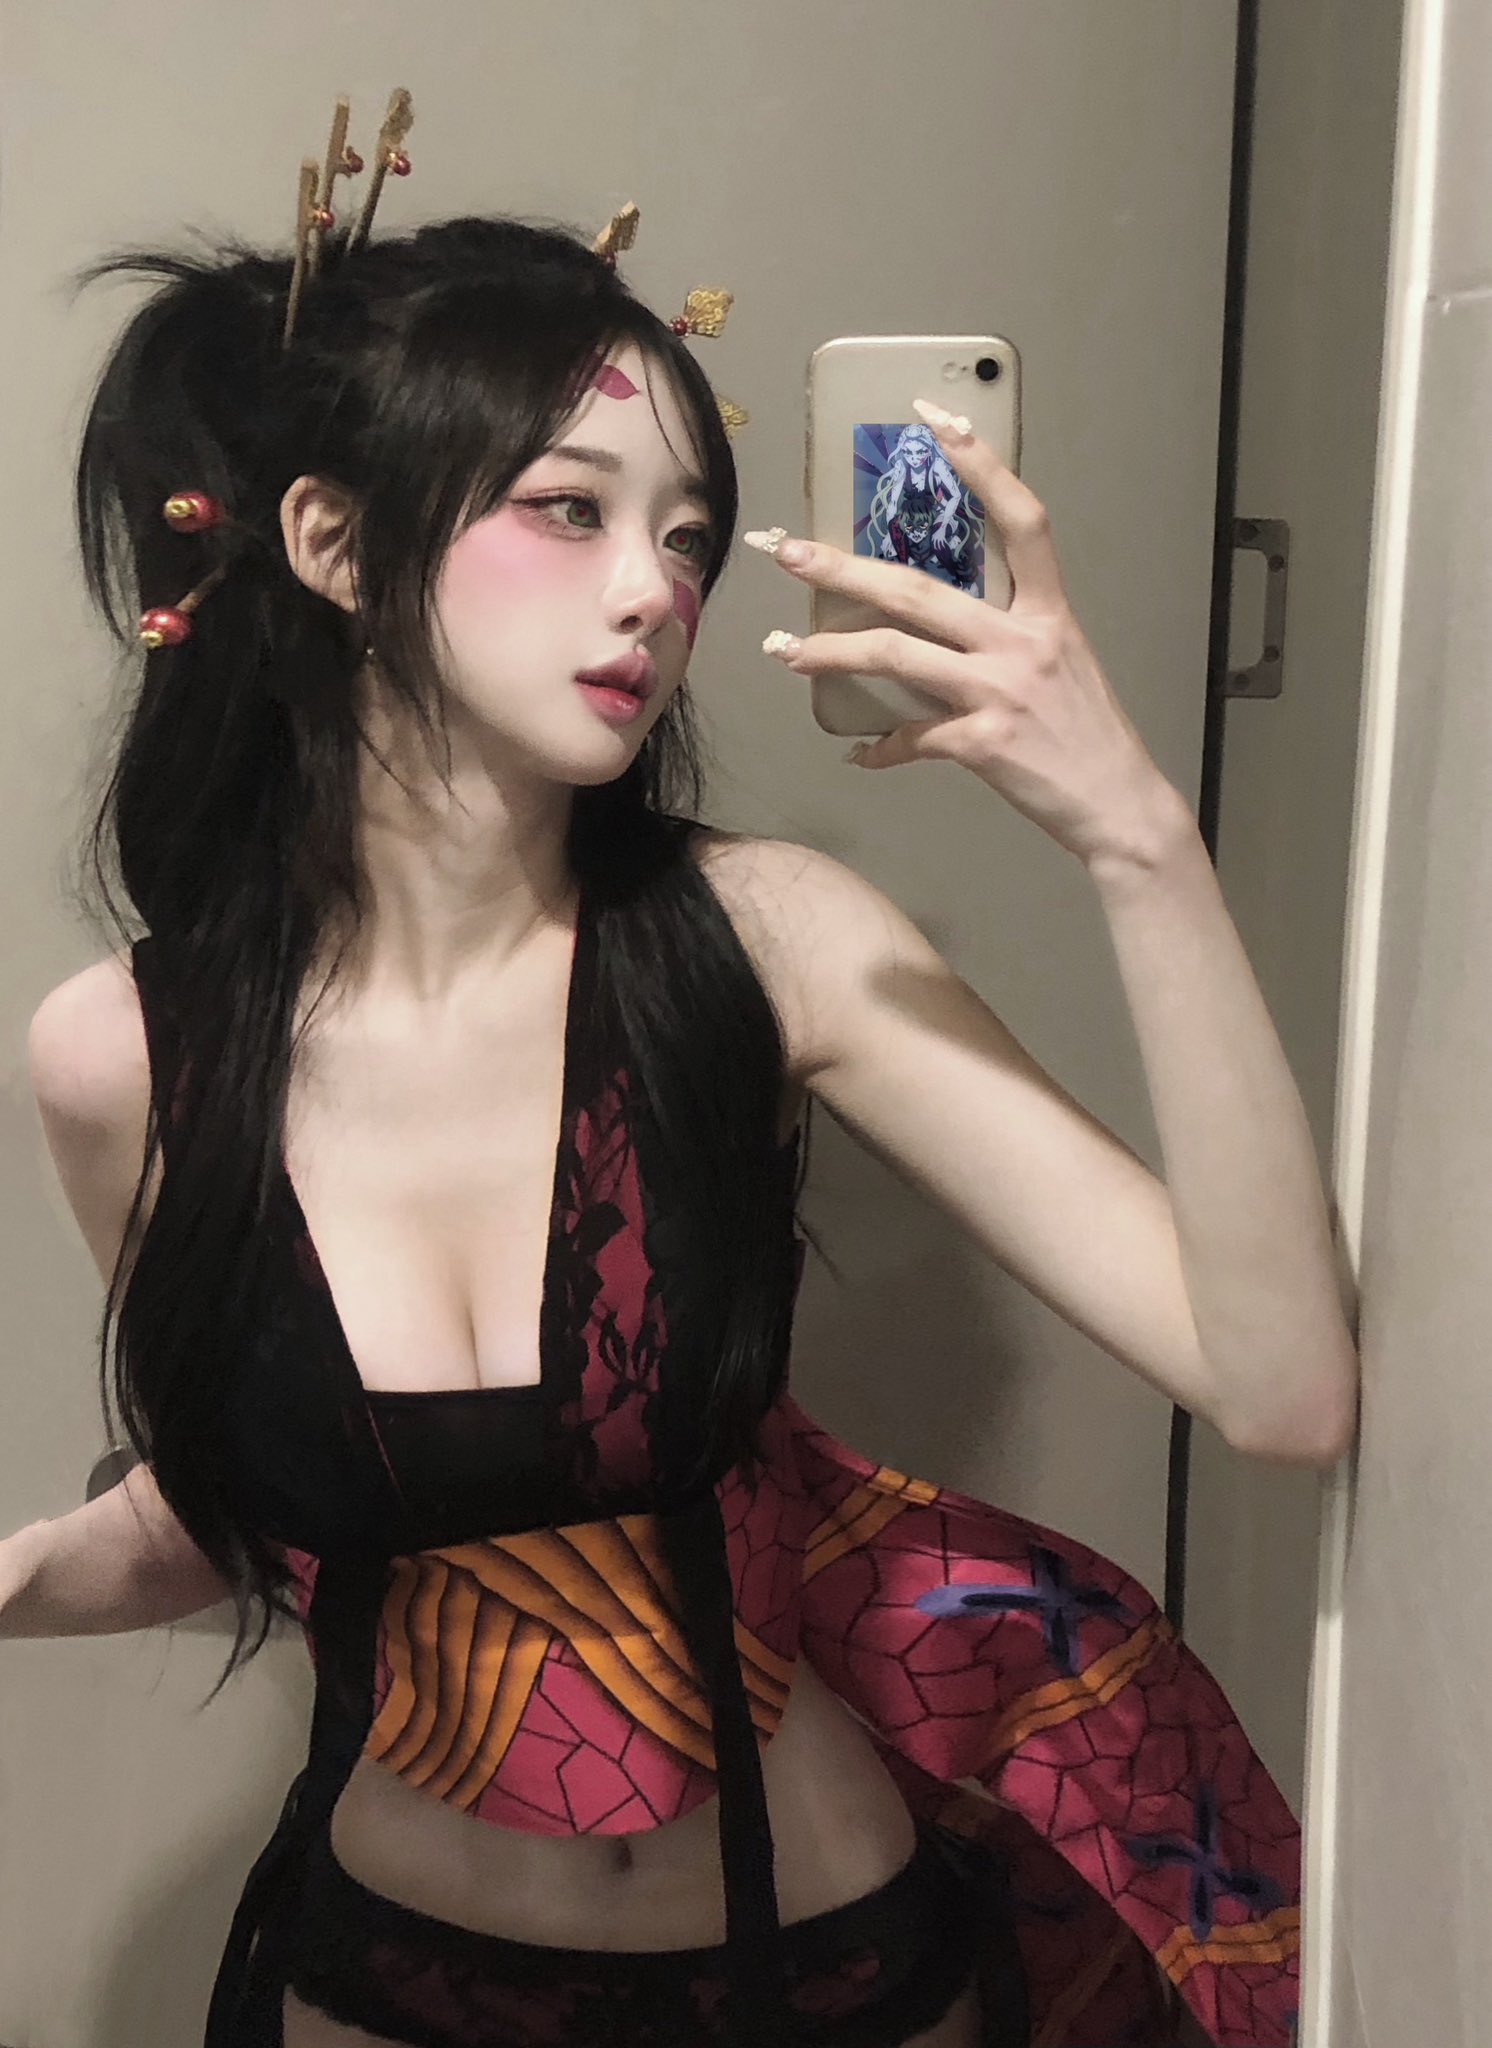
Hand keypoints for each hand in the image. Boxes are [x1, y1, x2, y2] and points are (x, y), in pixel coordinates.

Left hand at [744, 401, 1189, 871]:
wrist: (1120, 806)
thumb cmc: (1087, 736)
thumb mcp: (1061, 664)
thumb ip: (1007, 635)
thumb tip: (941, 630)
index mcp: (1050, 613)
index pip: (1021, 520)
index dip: (982, 465)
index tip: (938, 418)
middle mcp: (1023, 642)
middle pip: (919, 590)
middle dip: (843, 568)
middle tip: (785, 550)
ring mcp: (1002, 692)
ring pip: (897, 655)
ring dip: (830, 651)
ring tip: (783, 649)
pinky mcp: (984, 745)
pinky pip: (912, 738)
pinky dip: (881, 749)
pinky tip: (861, 754)